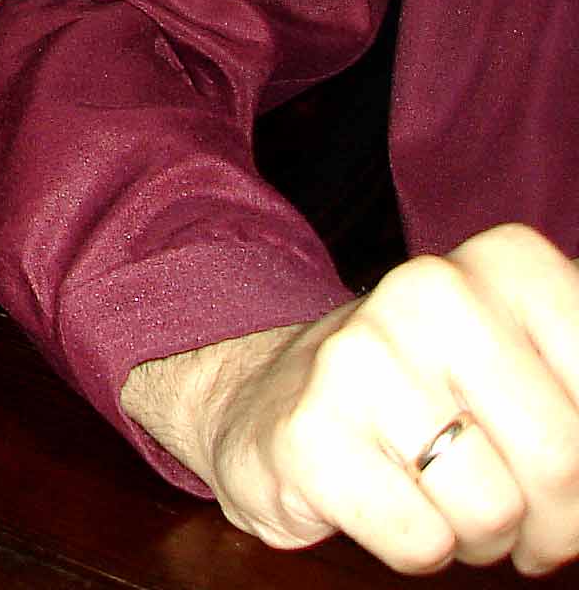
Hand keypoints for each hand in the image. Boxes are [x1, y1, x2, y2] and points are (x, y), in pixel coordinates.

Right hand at [122, 225, 578, 573]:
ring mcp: (359, 358)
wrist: (265, 398)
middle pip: (562, 461)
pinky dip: (421, 549)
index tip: (562, 453)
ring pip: (495, 511)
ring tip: (448, 502)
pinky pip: (423, 542)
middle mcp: (429, 291)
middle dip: (556, 519)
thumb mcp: (526, 363)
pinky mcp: (309, 434)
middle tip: (522, 510)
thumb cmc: (426, 395)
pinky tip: (394, 507)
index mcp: (501, 263)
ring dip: (485, 537)